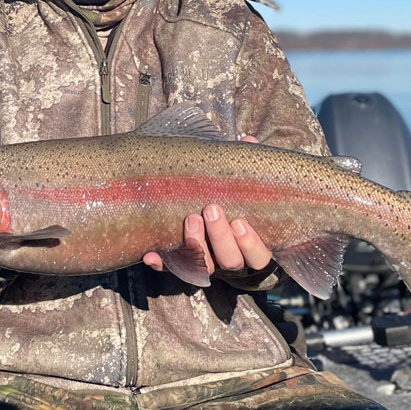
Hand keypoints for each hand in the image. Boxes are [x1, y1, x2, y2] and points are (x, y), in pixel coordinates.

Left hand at [142, 136, 272, 275]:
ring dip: (197, 246)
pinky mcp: (181, 264)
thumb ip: (245, 167)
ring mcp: (206, 264)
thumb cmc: (230, 199)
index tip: (240, 222)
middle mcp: (230, 258)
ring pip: (205, 267)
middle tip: (210, 209)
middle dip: (220, 237)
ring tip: (190, 219)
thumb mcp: (239, 184)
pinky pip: (171, 268)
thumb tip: (249, 141)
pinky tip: (151, 253)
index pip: (259, 256)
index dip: (251, 243)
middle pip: (230, 261)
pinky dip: (161, 263)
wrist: (205, 215)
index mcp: (249, 245)